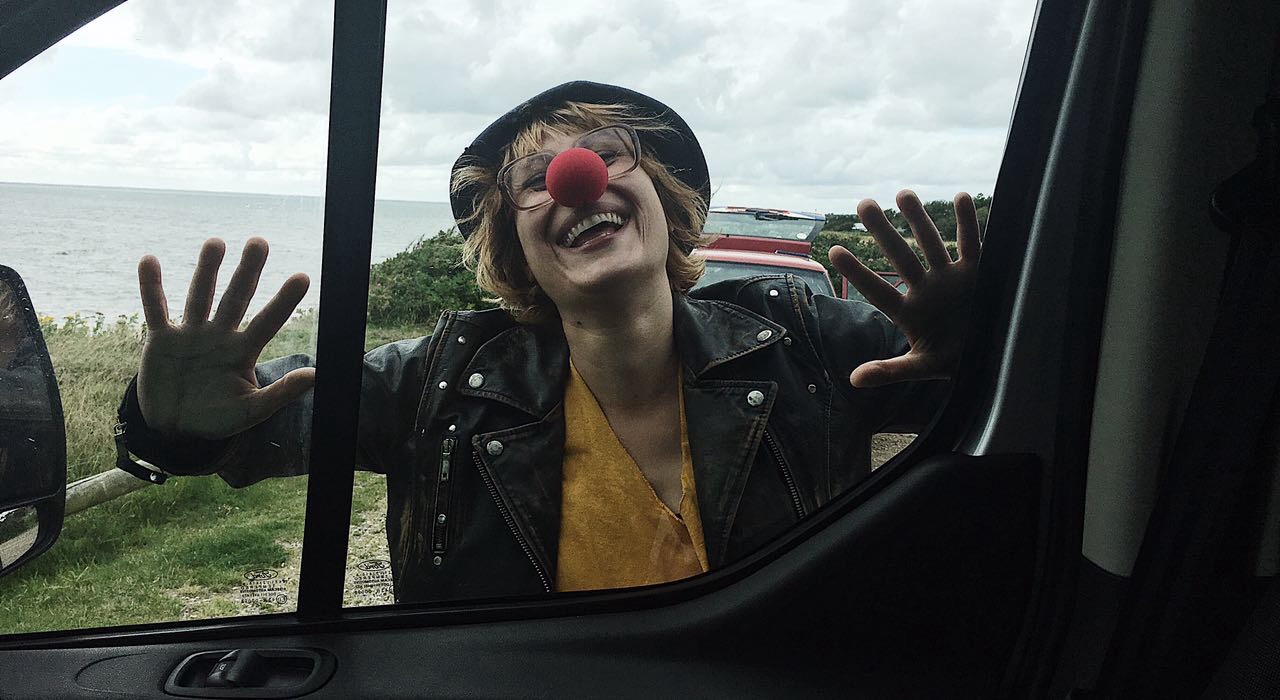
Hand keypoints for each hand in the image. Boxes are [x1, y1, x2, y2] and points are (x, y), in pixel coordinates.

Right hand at [136, 237, 314, 438]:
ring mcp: (191, 334)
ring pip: (200, 296)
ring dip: (206, 270)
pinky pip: (155, 309)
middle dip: (248, 271)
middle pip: (236, 297)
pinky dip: (150, 287)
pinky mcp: (161, 339)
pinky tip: (149, 261)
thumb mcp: (251, 410)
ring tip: (217, 242)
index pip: (268, 321)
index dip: (283, 300)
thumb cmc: (217, 419)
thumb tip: (316, 375)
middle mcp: (220, 336)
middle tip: (260, 242)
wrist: (175, 429)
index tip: (302, 277)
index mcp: (243, 352)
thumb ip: (281, 393)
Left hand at [827, 190, 980, 387]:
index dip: (858, 272)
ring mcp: (951, 277)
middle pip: (900, 256)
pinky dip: (968, 222)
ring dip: (918, 219)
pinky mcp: (977, 272)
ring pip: (931, 243)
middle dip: (883, 231)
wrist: (993, 358)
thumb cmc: (954, 361)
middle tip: (864, 204)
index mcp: (909, 312)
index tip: (834, 251)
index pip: (878, 290)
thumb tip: (854, 379)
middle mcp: (926, 288)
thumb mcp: (922, 367)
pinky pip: (972, 243)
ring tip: (902, 194)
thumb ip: (890, 370)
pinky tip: (958, 197)